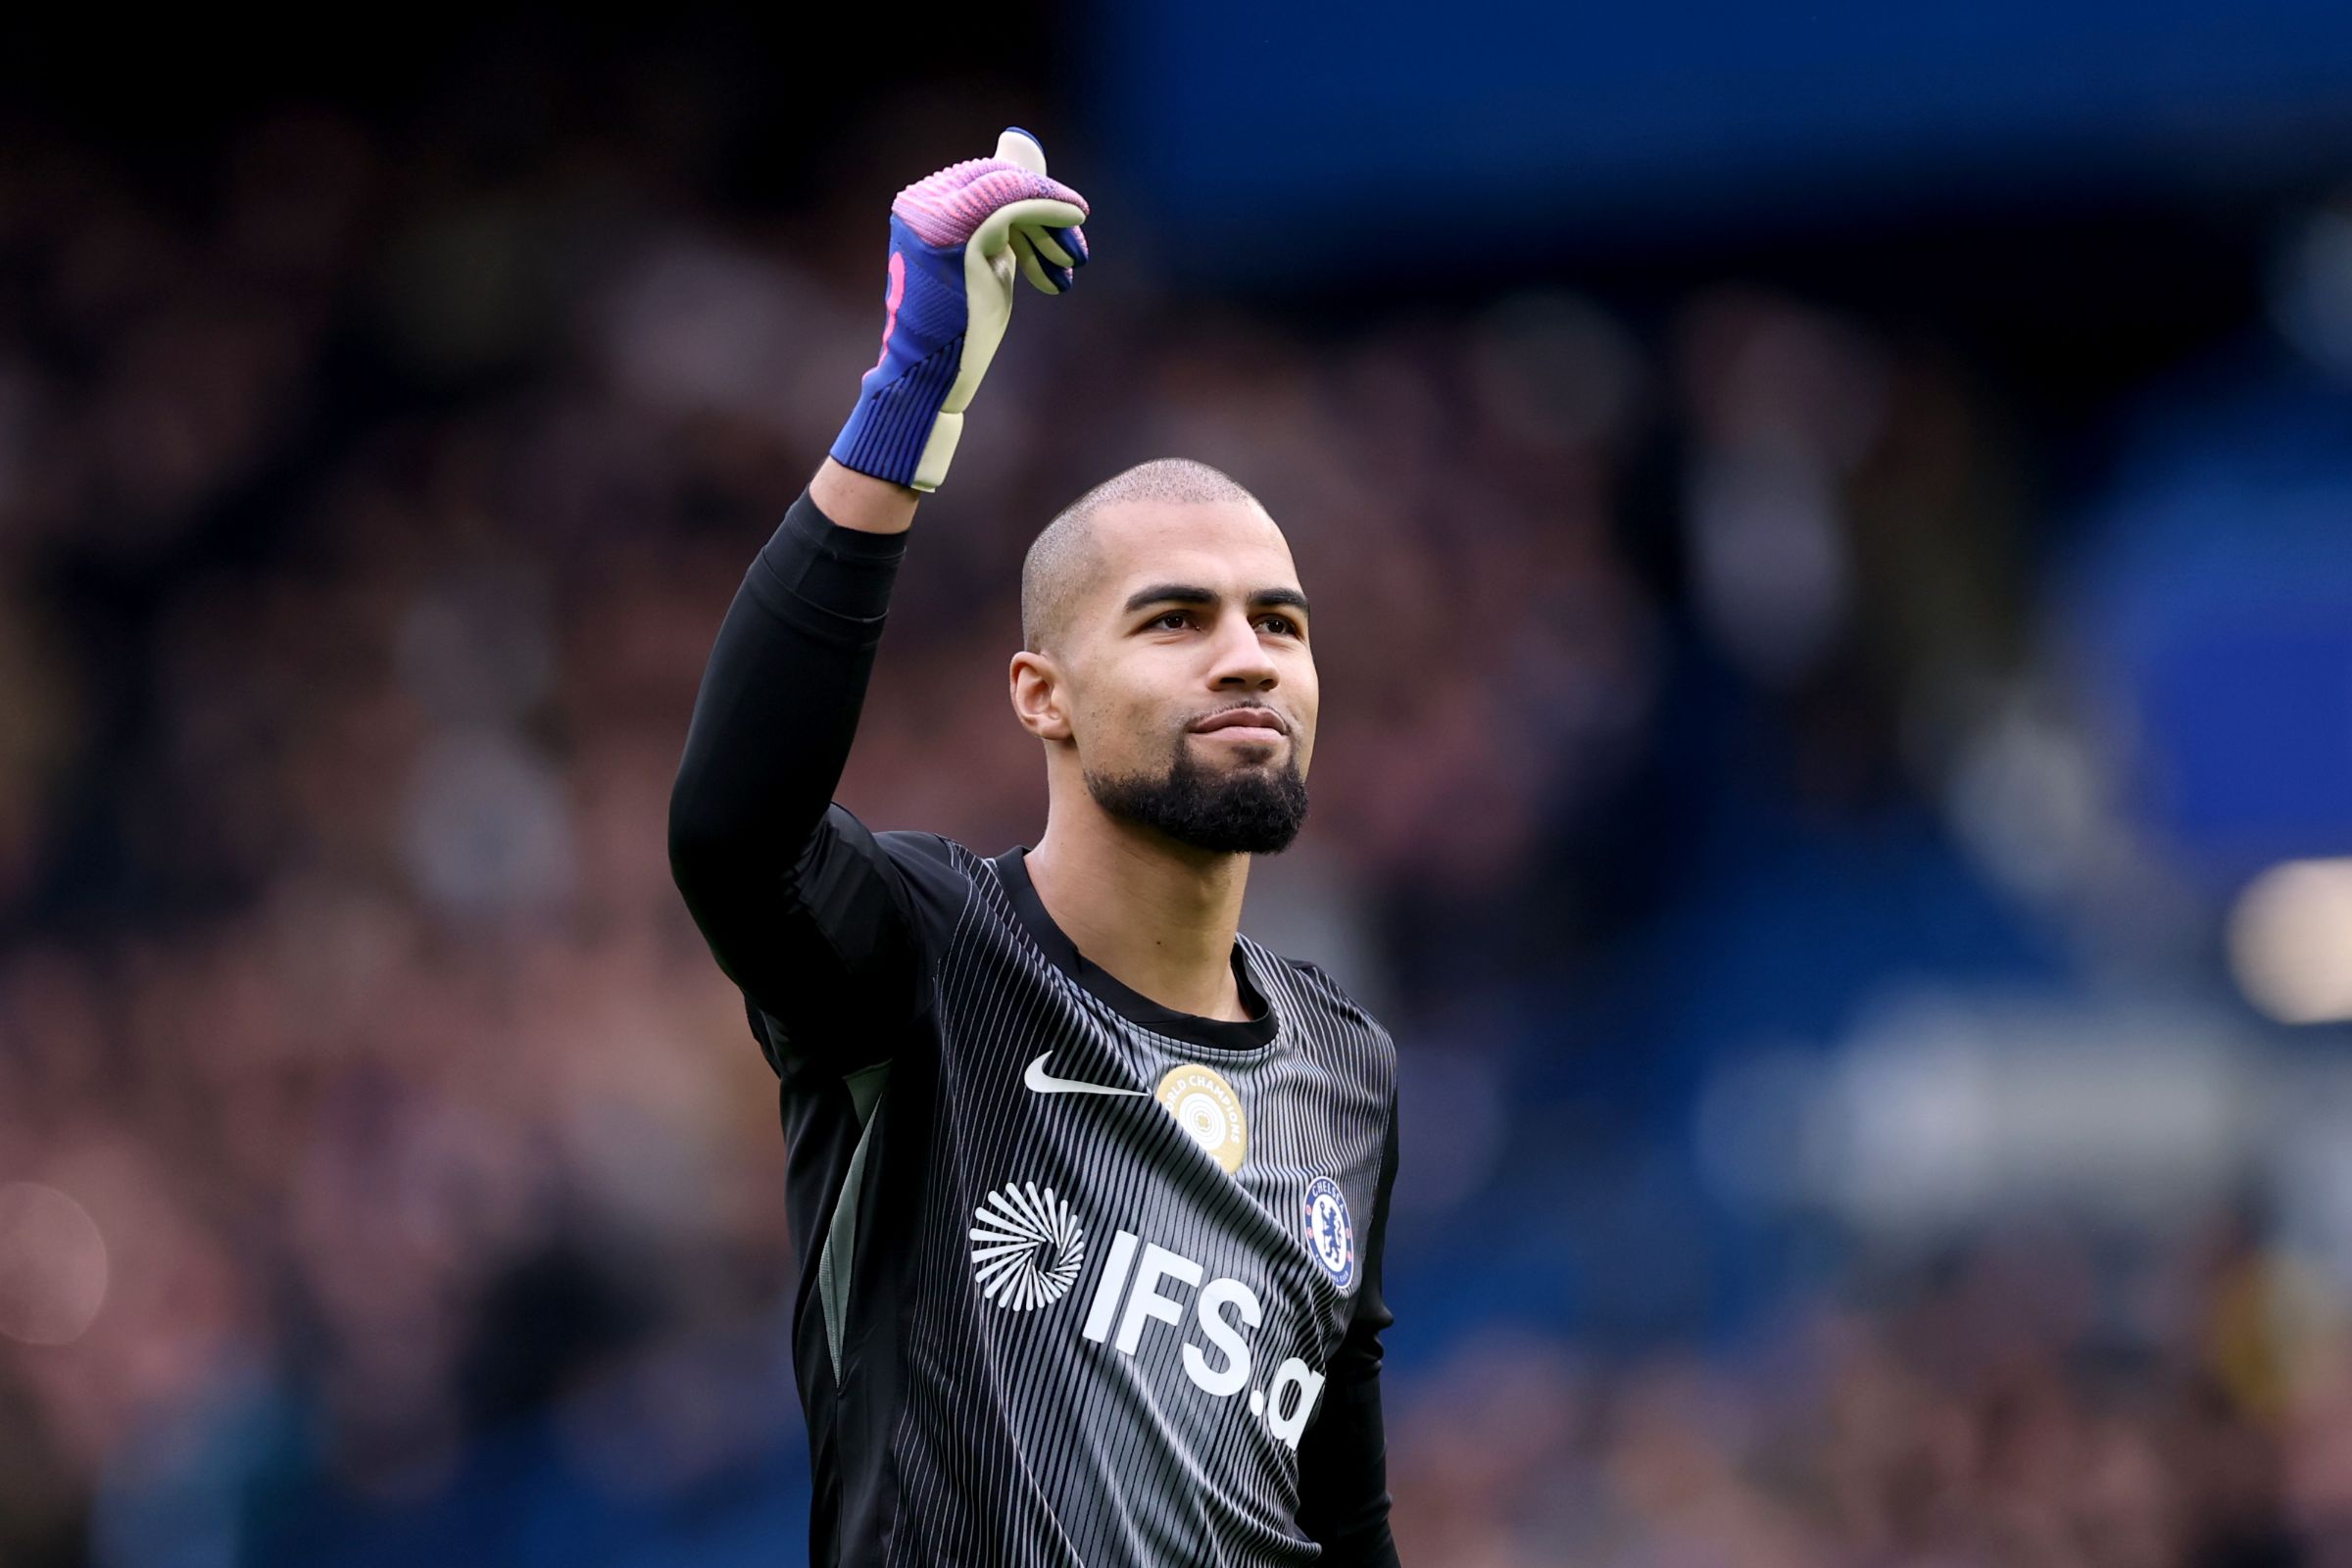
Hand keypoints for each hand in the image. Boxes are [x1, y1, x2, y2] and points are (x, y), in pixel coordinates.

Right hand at [829, 128, 1090, 493]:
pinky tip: (1075, 218)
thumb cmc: (962, 323)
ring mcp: (937, 215)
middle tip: (1071, 250)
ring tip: (1072, 256)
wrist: (936, 373)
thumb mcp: (989, 253)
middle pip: (999, 179)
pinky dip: (1050, 208)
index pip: (986, 180)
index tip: (1059, 237)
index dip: (1030, 201)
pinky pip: (1014, 203)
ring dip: (1051, 218)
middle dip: (1044, 209)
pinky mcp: (962, 234)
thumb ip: (1003, 209)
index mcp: (920, 206)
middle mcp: (922, 203)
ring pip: (1010, 188)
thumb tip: (1020, 140)